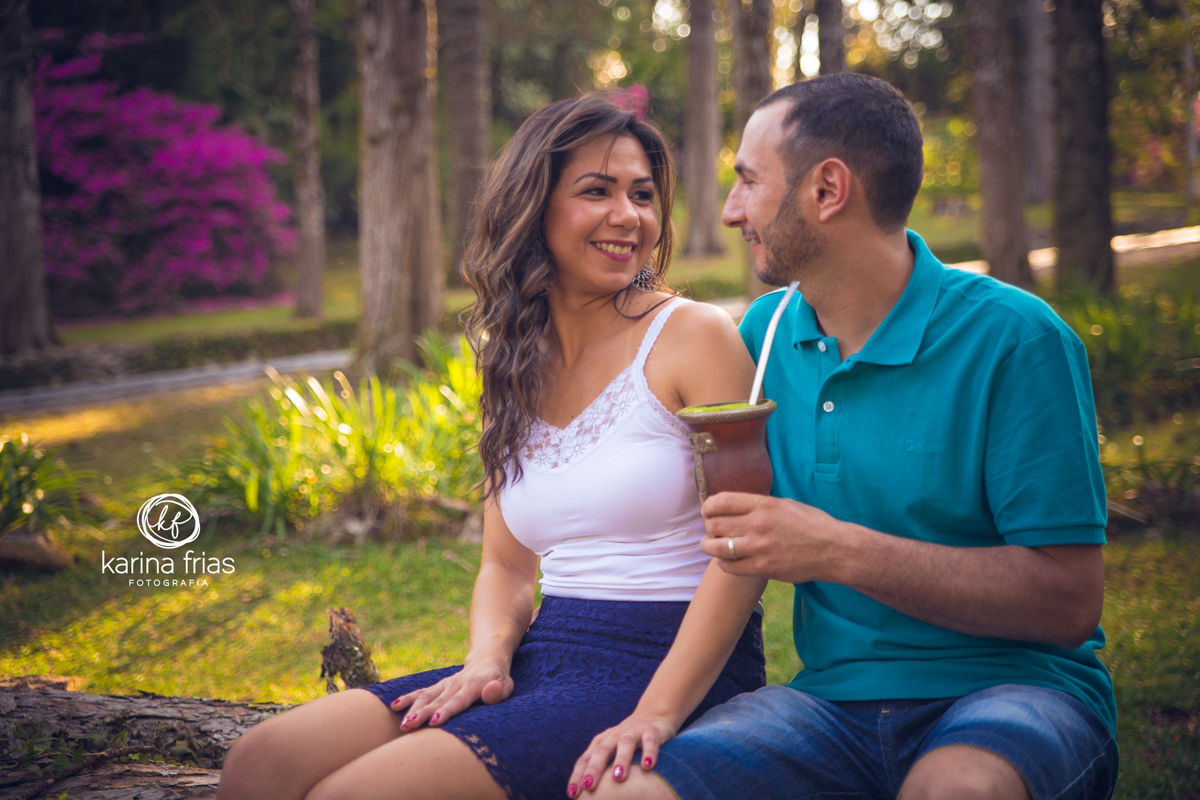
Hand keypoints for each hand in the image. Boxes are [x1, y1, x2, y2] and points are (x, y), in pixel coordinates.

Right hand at [388, 656, 512, 730]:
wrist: (487, 661)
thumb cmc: (499, 680)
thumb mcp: (506, 685)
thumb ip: (498, 691)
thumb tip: (492, 690)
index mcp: (473, 686)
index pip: (458, 701)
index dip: (446, 711)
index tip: (434, 722)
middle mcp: (456, 684)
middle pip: (437, 701)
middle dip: (422, 713)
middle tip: (409, 725)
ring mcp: (445, 685)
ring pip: (426, 696)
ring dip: (413, 708)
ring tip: (403, 724)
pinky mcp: (438, 686)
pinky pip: (421, 692)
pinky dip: (408, 698)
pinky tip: (394, 706)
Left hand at [567, 712, 678, 796]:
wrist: (652, 716)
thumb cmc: (626, 743)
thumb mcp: (611, 753)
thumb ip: (602, 770)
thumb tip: (588, 797)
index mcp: (601, 742)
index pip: (586, 759)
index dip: (578, 775)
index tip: (573, 793)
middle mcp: (614, 736)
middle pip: (602, 751)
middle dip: (594, 768)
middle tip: (588, 786)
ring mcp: (632, 732)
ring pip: (625, 744)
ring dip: (621, 760)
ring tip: (618, 777)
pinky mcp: (651, 731)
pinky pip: (650, 742)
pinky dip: (649, 753)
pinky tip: (648, 766)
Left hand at [699, 492, 849, 583]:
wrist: (834, 550)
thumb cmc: (812, 524)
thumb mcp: (785, 504)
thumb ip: (759, 505)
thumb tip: (735, 506)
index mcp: (763, 504)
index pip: (721, 501)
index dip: (708, 507)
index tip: (708, 511)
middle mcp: (758, 524)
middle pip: (714, 524)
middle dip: (708, 527)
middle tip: (711, 530)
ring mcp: (759, 547)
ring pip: (716, 547)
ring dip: (709, 546)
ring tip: (712, 546)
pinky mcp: (763, 567)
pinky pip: (729, 566)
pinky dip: (723, 563)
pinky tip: (727, 560)